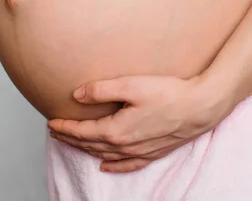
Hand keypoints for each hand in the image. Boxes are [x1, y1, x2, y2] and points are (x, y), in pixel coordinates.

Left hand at [47, 75, 232, 172]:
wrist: (200, 107)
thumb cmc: (169, 93)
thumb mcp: (131, 85)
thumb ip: (101, 90)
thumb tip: (77, 95)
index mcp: (116, 130)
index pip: (82, 132)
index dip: (64, 127)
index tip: (51, 122)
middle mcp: (124, 146)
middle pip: (90, 145)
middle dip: (71, 138)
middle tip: (56, 131)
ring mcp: (139, 152)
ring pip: (105, 155)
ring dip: (87, 149)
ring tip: (74, 143)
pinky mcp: (153, 152)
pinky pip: (127, 165)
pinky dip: (113, 166)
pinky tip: (106, 166)